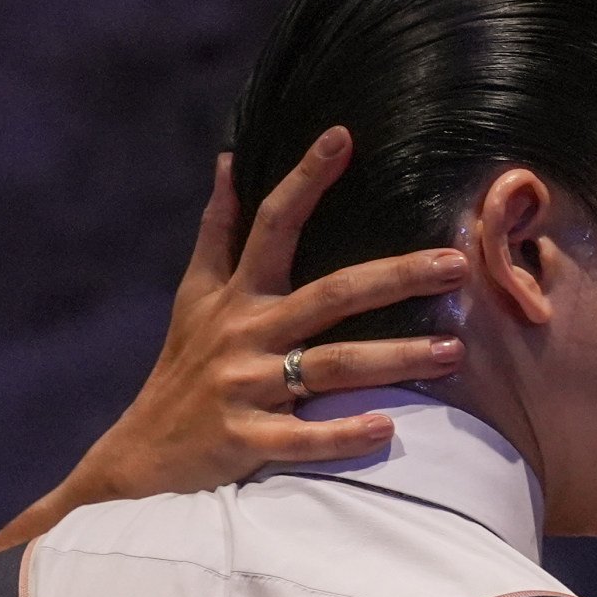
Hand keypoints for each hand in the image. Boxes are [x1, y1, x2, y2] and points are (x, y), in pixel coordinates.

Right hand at [58, 132, 468, 504]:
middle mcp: (245, 334)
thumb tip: (230, 161)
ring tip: (453, 352)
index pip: (271, 224)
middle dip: (395, 277)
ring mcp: (246, 387)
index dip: (304, 180)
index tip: (343, 138)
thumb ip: (217, 230)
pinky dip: (343, 434)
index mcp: (237, 296)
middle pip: (330, 296)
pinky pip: (302, 436)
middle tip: (456, 264)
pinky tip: (386, 427)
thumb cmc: (181, 370)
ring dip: (395, 358)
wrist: (141, 457)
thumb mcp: (192, 297)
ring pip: (331, 366)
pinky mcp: (246, 440)